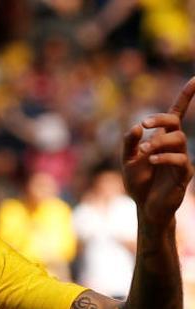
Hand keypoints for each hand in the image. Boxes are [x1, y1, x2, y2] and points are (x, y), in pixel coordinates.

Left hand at [122, 77, 194, 224]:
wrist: (144, 207)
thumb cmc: (138, 182)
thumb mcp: (127, 160)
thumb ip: (129, 143)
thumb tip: (137, 126)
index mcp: (162, 139)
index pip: (177, 114)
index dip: (186, 96)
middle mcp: (175, 146)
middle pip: (176, 124)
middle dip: (161, 120)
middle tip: (145, 124)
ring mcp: (181, 160)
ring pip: (178, 140)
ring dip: (159, 142)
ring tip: (144, 152)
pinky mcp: (183, 175)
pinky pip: (180, 161)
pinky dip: (165, 157)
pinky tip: (152, 160)